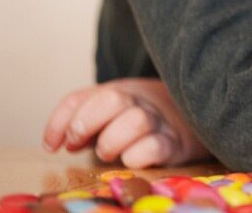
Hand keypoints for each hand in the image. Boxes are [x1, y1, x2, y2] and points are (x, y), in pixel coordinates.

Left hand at [42, 78, 210, 167]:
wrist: (199, 116)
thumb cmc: (146, 118)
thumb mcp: (116, 110)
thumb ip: (86, 117)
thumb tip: (59, 141)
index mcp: (121, 91)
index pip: (82, 98)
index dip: (61, 121)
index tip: (53, 145)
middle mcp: (141, 101)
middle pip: (110, 99)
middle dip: (85, 124)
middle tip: (79, 144)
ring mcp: (161, 121)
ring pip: (134, 121)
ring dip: (112, 141)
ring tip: (109, 153)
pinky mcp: (176, 143)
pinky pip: (155, 147)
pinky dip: (137, 156)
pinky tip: (132, 160)